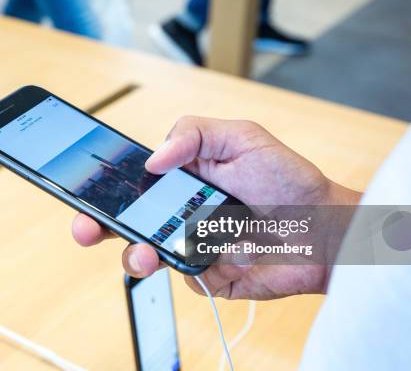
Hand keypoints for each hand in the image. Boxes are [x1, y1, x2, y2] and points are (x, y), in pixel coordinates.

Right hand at [72, 117, 360, 299]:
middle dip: (99, 225)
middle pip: (129, 222)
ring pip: (148, 254)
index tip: (83, 188)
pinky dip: (196, 267)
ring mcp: (193, 245)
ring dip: (138, 255)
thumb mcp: (243, 138)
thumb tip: (153, 160)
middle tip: (86, 228)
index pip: (134, 183)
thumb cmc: (289, 180)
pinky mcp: (210, 275)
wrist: (327, 230)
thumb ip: (195, 134)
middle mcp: (181, 212)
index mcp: (183, 179)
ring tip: (145, 252)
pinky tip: (219, 255)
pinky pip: (187, 276)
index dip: (106, 186)